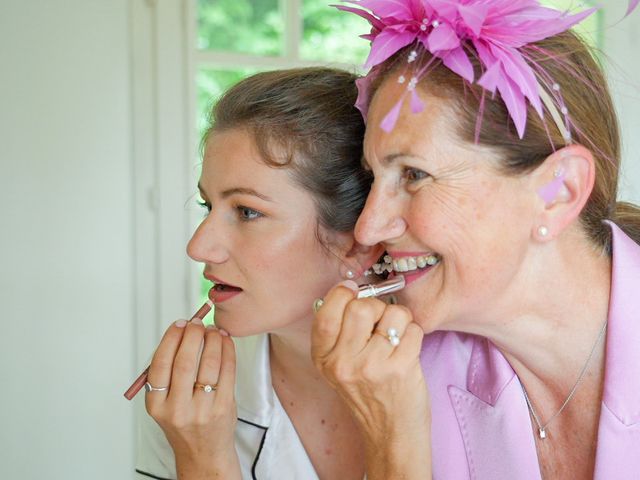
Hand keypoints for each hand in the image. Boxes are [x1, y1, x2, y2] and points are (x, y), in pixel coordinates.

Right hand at [145, 318, 240, 479]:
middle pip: (185, 362)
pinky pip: (227, 371)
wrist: (204, 453)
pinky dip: (227, 350)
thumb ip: (169, 372)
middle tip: (197, 322)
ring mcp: (202, 409)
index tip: (179, 324)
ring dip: (212, 340)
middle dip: (192, 335)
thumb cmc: (185, 422)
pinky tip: (225, 341)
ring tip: (212, 330)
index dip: (170, 339)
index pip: (160, 364)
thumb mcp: (165, 404)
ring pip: (209, 364)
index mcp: (157, 405)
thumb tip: (183, 332)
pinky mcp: (223, 407)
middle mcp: (177, 408)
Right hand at [311, 282, 431, 478]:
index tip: (353, 292)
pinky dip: (414, 334)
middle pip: (361, 306)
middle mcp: (343, 363)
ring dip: (399, 320)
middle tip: (380, 322)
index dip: (343, 294)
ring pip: (392, 313)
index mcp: (323, 358)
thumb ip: (338, 332)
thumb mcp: (338, 367)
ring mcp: (372, 366)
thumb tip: (350, 289)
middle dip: (376, 306)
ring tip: (395, 338)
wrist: (390, 435)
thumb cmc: (368, 395)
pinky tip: (407, 351)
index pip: (327, 311)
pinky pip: (412, 329)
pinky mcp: (400, 369)